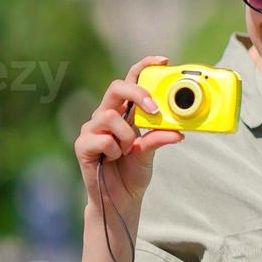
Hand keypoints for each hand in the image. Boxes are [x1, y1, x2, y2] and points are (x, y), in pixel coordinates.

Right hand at [74, 55, 183, 214]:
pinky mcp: (82, 146)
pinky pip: (101, 139)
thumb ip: (159, 138)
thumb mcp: (150, 153)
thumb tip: (178, 131)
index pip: (131, 81)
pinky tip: (113, 159)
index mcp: (124, 113)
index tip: (162, 60)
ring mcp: (92, 130)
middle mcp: (106, 116)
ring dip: (125, 135)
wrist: (120, 201)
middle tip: (154, 109)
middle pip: (116, 88)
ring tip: (128, 151)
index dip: (143, 67)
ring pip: (109, 116)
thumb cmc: (132, 172)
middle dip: (137, 94)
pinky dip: (114, 150)